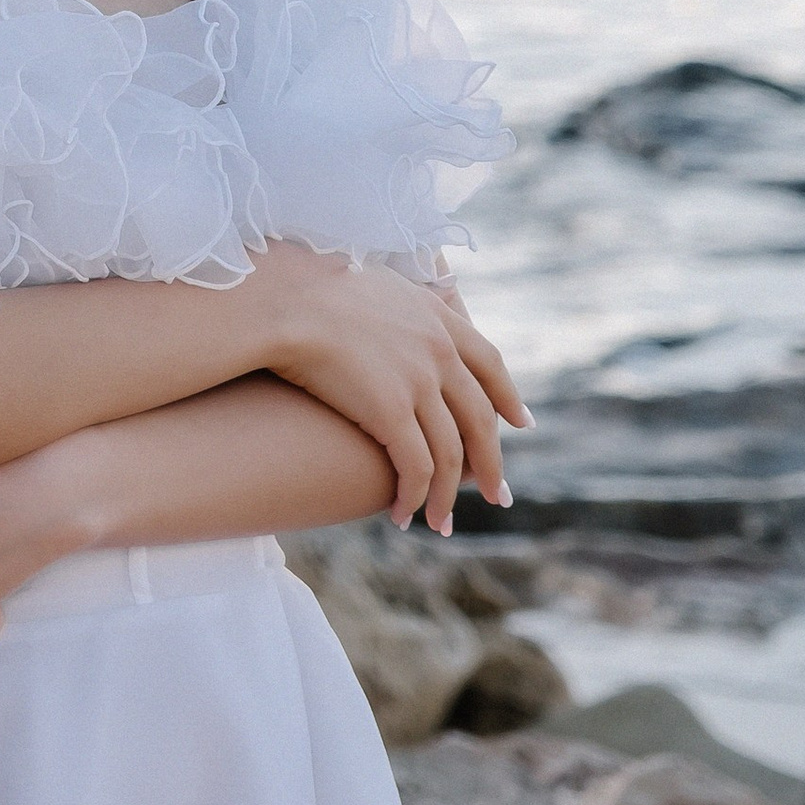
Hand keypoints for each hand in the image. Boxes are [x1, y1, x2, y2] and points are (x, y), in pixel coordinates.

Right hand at [250, 245, 525, 535]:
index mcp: (437, 316)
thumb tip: (401, 311)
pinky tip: (402, 515)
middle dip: (491, 463)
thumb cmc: (308, 287)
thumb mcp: (373, 281)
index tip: (521, 423)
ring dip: (446, 496)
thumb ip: (401, 302)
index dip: (507, 396)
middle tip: (498, 495)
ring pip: (450, 453)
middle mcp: (439, 350)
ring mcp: (419, 381)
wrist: (283, 299)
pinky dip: (414, 496)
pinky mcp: (391, 410)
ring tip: (442, 523)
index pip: (489, 362)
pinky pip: (416, 467)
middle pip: (479, 418)